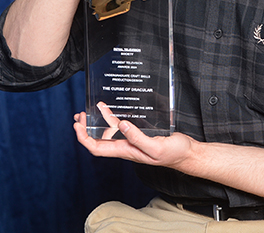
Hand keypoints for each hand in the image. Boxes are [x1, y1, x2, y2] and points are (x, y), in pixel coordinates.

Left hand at [72, 109, 195, 167]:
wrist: (186, 154)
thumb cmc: (173, 153)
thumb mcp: (155, 147)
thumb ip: (138, 138)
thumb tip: (121, 125)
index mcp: (126, 151)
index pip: (97, 148)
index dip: (83, 138)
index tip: (78, 125)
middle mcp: (125, 147)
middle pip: (97, 140)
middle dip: (85, 129)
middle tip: (79, 116)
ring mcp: (131, 140)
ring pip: (107, 132)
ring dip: (96, 122)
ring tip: (90, 109)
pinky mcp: (138, 133)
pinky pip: (120, 126)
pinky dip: (112, 117)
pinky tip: (109, 109)